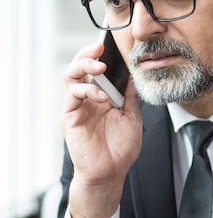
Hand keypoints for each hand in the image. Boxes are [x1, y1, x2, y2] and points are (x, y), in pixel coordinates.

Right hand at [61, 42, 140, 217]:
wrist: (111, 172)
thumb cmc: (120, 148)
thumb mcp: (132, 116)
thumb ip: (131, 96)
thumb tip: (136, 74)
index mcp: (101, 96)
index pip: (96, 69)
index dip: (100, 56)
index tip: (112, 45)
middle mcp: (87, 98)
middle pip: (79, 66)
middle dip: (88, 54)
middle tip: (100, 48)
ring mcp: (77, 106)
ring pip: (70, 75)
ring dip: (83, 66)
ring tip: (100, 66)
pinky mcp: (70, 116)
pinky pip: (72, 94)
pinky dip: (86, 89)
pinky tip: (100, 96)